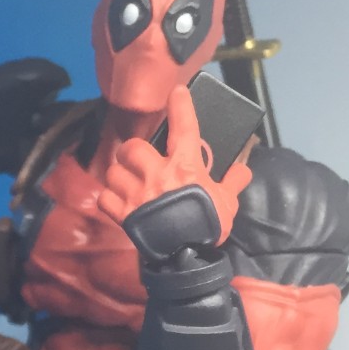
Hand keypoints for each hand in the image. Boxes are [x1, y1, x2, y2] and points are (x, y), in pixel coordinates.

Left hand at [99, 83, 251, 244]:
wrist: (187, 258)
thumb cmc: (208, 226)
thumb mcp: (227, 202)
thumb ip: (233, 181)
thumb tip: (243, 168)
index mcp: (185, 167)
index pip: (184, 127)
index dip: (180, 106)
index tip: (176, 91)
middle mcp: (157, 175)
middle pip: (132, 147)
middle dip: (133, 150)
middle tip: (139, 158)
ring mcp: (137, 194)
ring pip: (115, 171)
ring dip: (120, 175)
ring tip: (128, 181)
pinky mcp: (122, 214)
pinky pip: (105, 197)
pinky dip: (110, 198)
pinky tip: (118, 200)